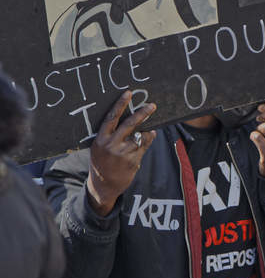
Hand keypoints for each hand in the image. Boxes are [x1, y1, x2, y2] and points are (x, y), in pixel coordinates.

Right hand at [87, 91, 156, 215]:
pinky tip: (149, 136)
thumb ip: (110, 134)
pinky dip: (148, 138)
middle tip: (152, 105)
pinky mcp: (134, 161)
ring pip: (140, 135)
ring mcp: (123, 154)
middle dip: (142, 113)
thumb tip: (129, 117)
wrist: (104, 184)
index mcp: (101, 139)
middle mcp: (111, 146)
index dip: (120, 104)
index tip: (128, 93)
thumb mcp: (100, 147)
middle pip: (130, 124)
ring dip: (146, 130)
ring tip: (147, 129)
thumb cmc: (102, 161)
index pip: (111, 118)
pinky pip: (145, 145)